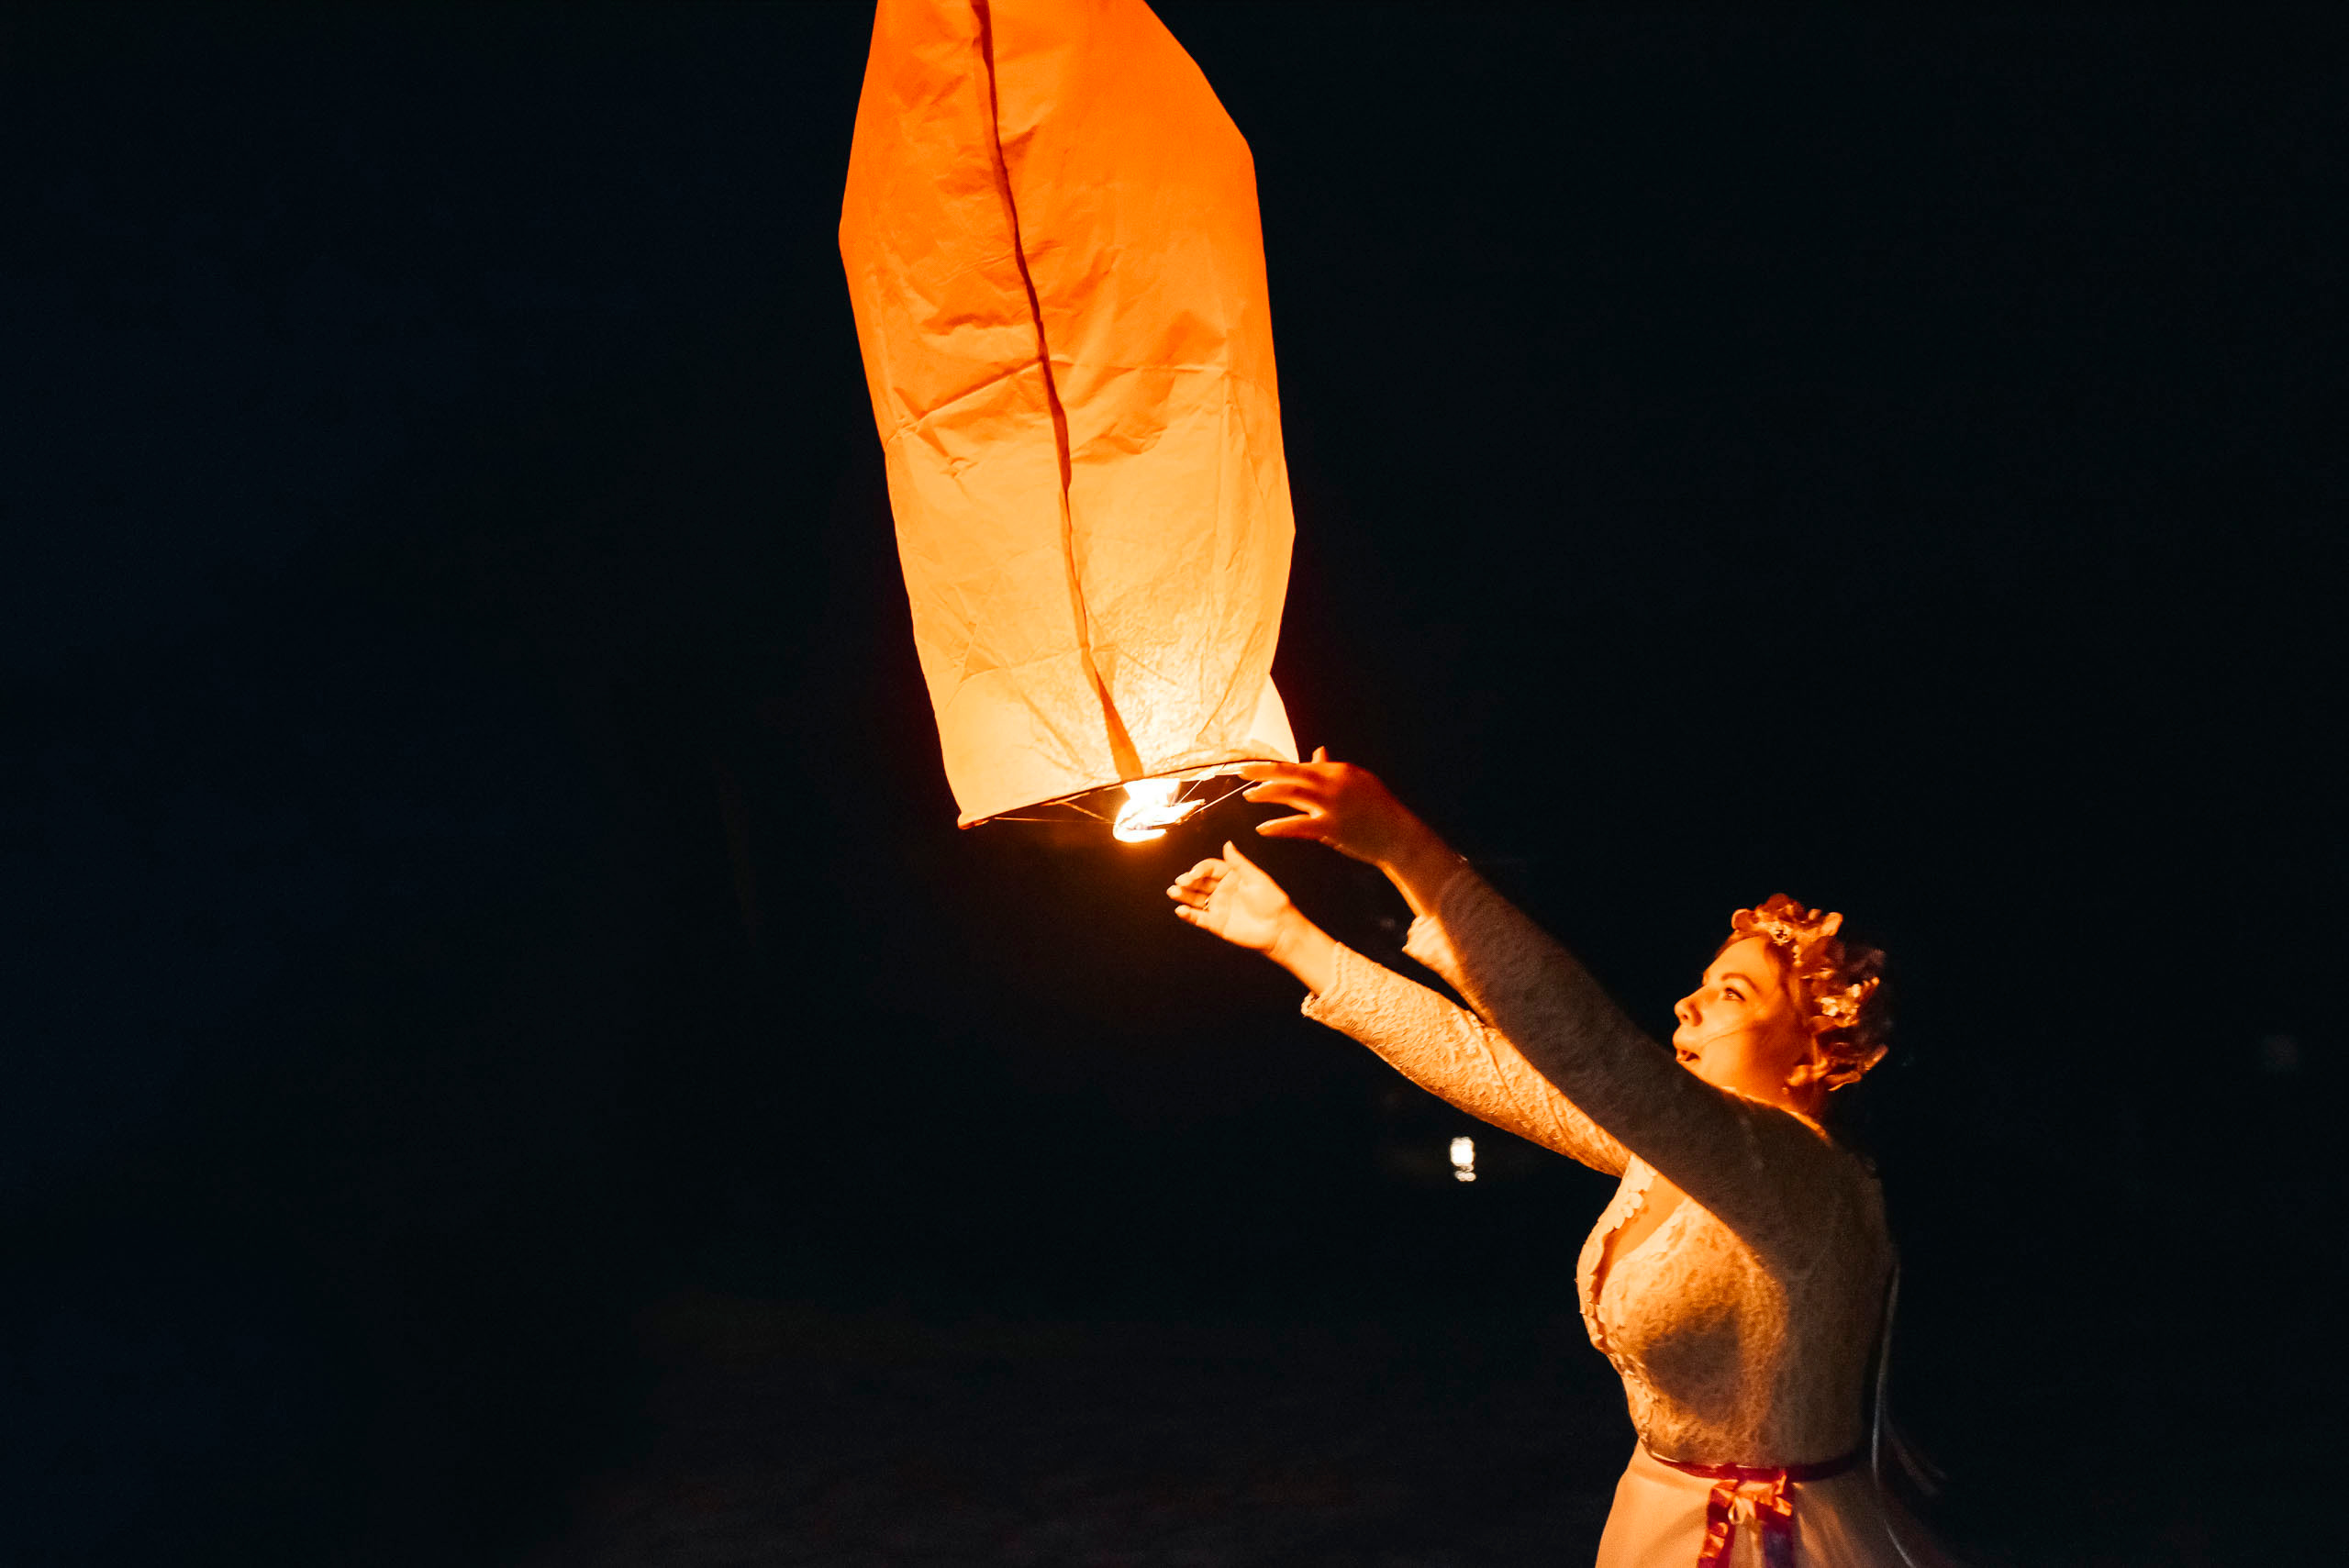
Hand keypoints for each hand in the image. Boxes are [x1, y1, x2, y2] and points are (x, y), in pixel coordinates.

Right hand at [1167, 841, 1297, 953]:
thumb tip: (1227, 844)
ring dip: (1182, 895)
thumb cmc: (1273, 902)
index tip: (1195, 873)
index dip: (1200, 869)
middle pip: (1199, 883)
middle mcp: (1222, 890)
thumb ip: (1238, 862)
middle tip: (1181, 881)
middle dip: (1188, 881)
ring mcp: (1218, 907)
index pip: (1210, 868)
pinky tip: (1180, 910)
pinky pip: (1198, 918)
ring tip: (1173, 892)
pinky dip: (1188, 915)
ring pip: (1195, 899)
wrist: (1279, 929)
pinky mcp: (1217, 924)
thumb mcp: (1256, 878)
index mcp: (1232, 877)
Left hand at [1237, 747, 1429, 868]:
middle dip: (1263, 770)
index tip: (1257, 771)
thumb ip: (1333, 769)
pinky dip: (1279, 826)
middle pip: (1290, 772)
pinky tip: (1263, 828)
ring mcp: (1332, 805)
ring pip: (1291, 793)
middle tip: (1240, 770)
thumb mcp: (1358, 782)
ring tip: (1248, 795)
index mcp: (1338, 770)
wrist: (1399, 836)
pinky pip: (1299, 825)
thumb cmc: (1378, 810)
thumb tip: (1318, 752)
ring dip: (1267, 793)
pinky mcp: (1332, 827)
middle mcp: (1333, 783)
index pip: (1300, 767)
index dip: (1276, 769)